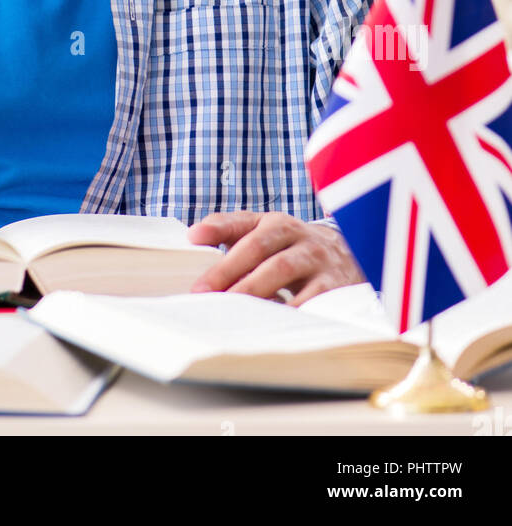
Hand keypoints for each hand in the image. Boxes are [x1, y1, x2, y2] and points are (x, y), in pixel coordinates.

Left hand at [186, 210, 364, 304]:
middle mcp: (297, 236)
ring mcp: (317, 260)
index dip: (218, 230)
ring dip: (254, 289)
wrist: (352, 257)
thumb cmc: (295, 248)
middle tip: (204, 292)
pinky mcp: (335, 286)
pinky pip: (310, 298)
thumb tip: (194, 235)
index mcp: (276, 223)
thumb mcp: (267, 232)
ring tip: (230, 307)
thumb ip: (231, 229)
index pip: (244, 225)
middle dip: (229, 270)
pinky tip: (269, 321)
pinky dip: (289, 309)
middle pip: (259, 249)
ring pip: (282, 269)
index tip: (193, 239)